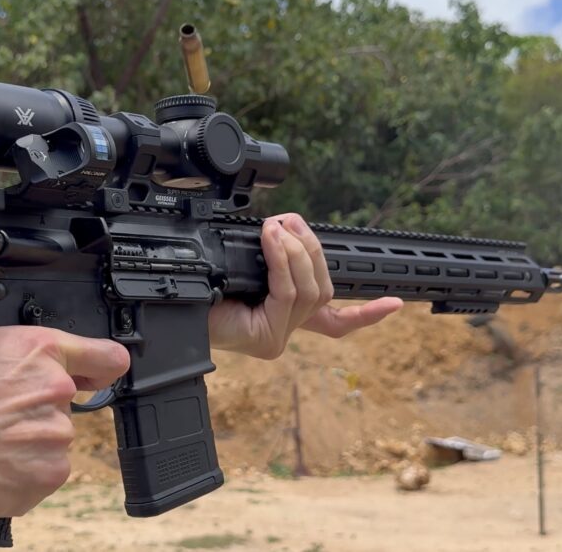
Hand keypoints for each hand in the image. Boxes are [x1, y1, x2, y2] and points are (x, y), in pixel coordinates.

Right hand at [0, 327, 127, 549]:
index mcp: (32, 348)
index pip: (102, 354)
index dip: (100, 365)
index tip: (102, 373)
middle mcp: (53, 387)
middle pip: (62, 403)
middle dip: (33, 413)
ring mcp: (54, 434)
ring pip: (50, 441)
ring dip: (24, 447)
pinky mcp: (48, 475)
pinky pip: (42, 475)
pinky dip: (19, 477)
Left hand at [209, 213, 402, 358]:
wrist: (165, 310)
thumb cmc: (195, 287)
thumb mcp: (241, 266)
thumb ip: (270, 257)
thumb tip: (284, 227)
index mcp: (283, 317)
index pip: (334, 322)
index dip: (366, 314)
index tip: (397, 302)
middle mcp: (285, 330)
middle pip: (323, 289)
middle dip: (311, 250)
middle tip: (289, 222)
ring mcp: (278, 338)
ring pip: (310, 290)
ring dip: (295, 252)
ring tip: (277, 229)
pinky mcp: (268, 339)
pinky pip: (288, 295)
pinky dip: (284, 264)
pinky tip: (275, 241)